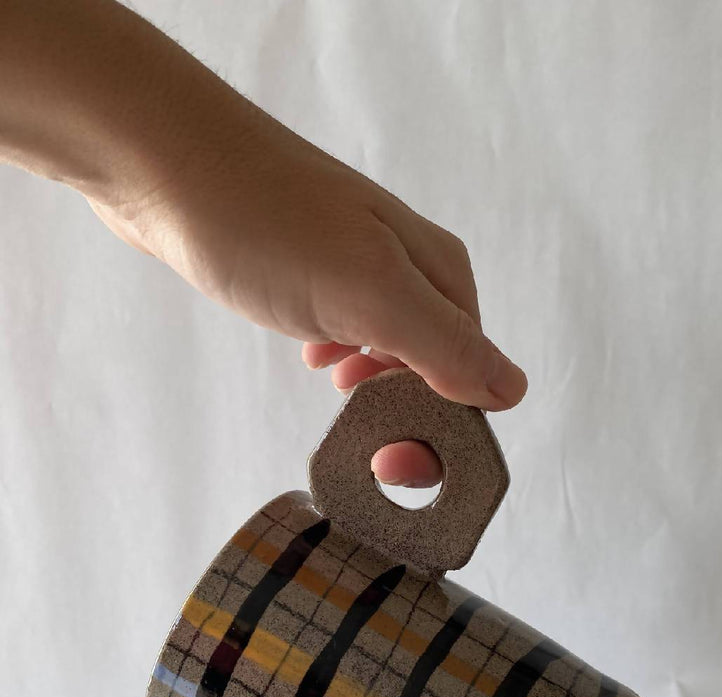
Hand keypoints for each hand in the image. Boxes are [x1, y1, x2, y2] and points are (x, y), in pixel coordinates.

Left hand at [87, 105, 526, 486]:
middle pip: (439, 365)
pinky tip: (313, 353)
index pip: (476, 375)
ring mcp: (364, 264)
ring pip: (394, 349)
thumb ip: (445, 346)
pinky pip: (351, 327)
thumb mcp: (370, 293)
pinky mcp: (316, 266)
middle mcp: (414, 267)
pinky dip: (340, 353)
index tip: (394, 463)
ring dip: (373, 387)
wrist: (164, 162)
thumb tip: (512, 392)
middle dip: (406, 413)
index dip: (445, 431)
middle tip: (362, 442)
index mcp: (442, 276)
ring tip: (334, 386)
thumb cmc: (265, 225)